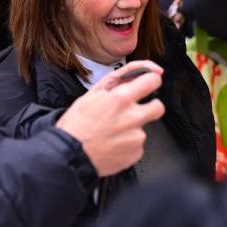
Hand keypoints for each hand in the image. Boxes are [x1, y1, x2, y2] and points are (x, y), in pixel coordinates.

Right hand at [56, 61, 164, 176]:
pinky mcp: (136, 152)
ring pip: (145, 127)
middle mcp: (132, 117)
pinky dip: (128, 144)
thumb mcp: (92, 93)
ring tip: (114, 132)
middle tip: (134, 111)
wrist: (69, 155)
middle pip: (158, 107)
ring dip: (133, 128)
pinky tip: (113, 144)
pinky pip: (138, 145)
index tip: (149, 84)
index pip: (152, 81)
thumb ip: (118, 80)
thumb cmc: (76, 125)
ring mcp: (136, 136)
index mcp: (121, 98)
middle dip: (150, 107)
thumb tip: (141, 72)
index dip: (151, 81)